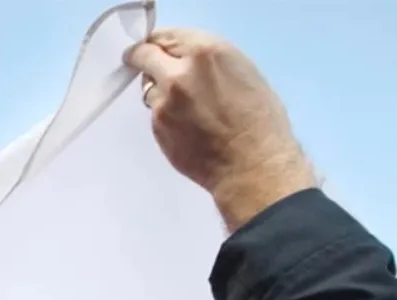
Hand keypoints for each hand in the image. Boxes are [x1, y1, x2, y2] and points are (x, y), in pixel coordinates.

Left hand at [126, 29, 315, 231]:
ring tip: (186, 107)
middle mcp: (178, 73)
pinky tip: (187, 126)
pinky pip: (154, 112)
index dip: (159, 43)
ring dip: (159, 91)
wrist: (251, 163)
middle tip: (139, 61)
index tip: (154, 47)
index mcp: (206, 52)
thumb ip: (206, 60)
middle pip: (143, 55)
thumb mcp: (241, 71)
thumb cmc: (258, 118)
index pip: (165, 36)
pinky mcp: (157, 126)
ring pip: (148, 87)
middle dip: (141, 58)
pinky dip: (165, 115)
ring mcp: (163, 102)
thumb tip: (182, 59)